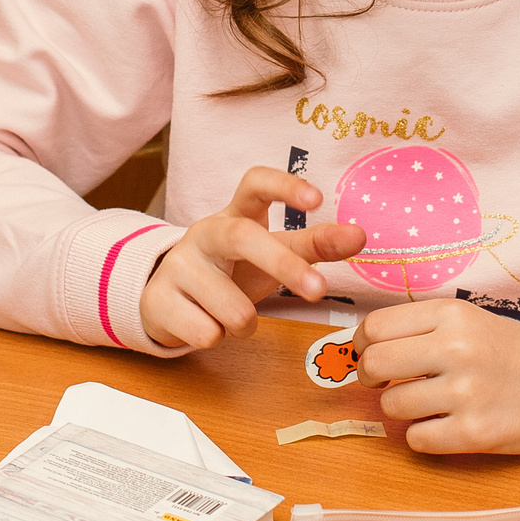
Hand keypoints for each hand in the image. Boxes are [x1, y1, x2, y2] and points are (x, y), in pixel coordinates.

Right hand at [139, 168, 366, 350]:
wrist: (168, 301)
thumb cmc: (232, 273)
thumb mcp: (273, 257)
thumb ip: (315, 246)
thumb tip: (361, 235)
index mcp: (235, 215)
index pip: (255, 183)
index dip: (285, 185)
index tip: (318, 198)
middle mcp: (205, 232)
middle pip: (242, 237)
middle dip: (283, 265)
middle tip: (320, 291)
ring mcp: (178, 264)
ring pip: (231, 306)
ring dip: (245, 323)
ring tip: (235, 318)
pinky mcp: (158, 298)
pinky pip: (206, 332)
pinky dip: (216, 338)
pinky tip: (204, 324)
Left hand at [352, 299, 519, 453]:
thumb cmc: (508, 351)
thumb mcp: (467, 320)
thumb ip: (419, 328)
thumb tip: (360, 347)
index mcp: (450, 315)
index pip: (375, 327)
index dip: (363, 345)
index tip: (371, 355)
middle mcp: (455, 348)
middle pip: (374, 365)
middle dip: (371, 378)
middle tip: (387, 383)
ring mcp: (465, 392)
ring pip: (392, 406)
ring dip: (402, 409)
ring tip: (429, 403)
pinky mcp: (475, 432)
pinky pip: (417, 440)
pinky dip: (424, 436)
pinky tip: (446, 425)